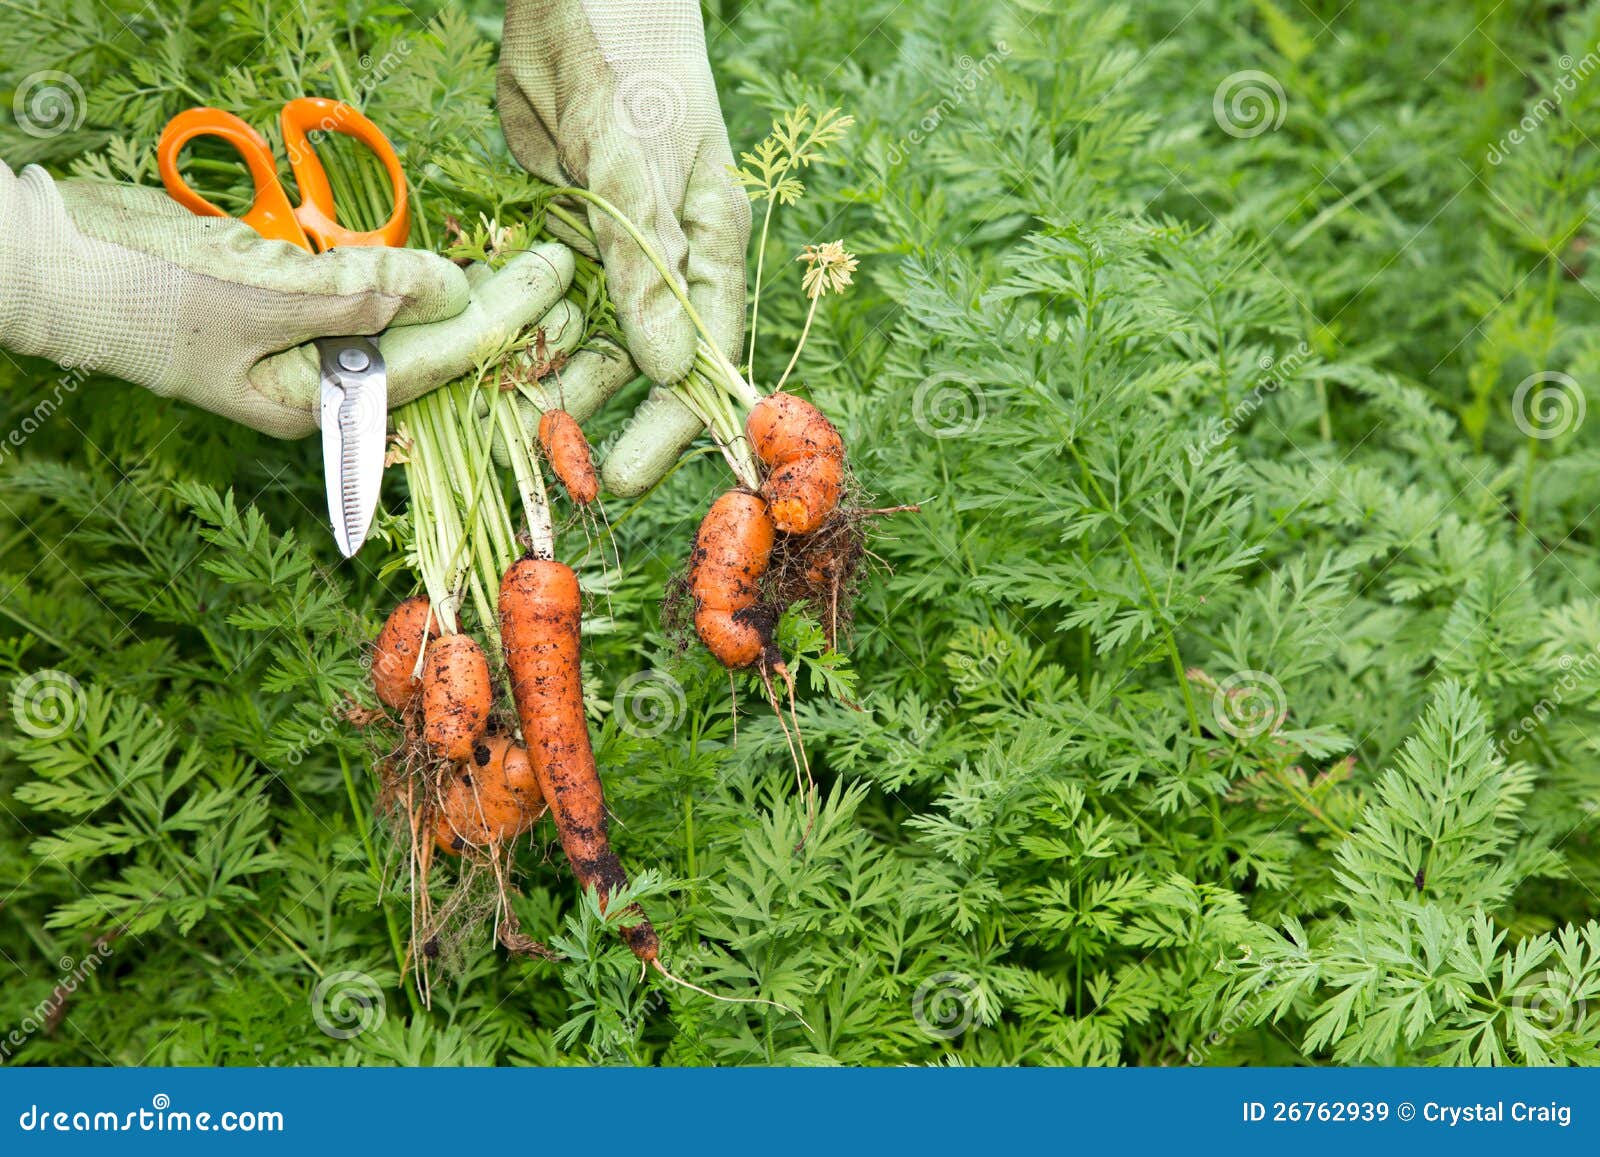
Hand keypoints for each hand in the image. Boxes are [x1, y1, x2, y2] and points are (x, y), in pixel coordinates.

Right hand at [0, 163, 578, 438]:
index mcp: (323, 403)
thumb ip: (361, 294)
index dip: (503, 317)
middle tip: (572, 278)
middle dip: (510, 323)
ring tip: (540, 277)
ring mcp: (314, 353)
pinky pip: (381, 306)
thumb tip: (450, 289)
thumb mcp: (261, 294)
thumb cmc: (146, 290)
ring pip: (419, 334)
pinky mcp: (298, 314)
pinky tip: (465, 271)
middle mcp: (329, 388)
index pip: (437, 359)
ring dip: (477, 305)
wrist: (56, 264)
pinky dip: (423, 287)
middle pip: (442, 359)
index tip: (556, 277)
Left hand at [498, 0, 750, 495]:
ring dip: (545, 379)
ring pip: (578, 335)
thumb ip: (645, 262)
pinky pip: (532, 297)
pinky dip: (509, 330)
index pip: (700, 353)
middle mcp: (659, 260)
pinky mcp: (552, 229)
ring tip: (504, 424)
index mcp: (704, 246)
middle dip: (597, 412)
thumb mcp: (637, 157)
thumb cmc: (629, 57)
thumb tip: (668, 371)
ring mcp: (603, 248)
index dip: (671, 423)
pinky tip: (476, 364)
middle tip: (552, 466)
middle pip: (637, 360)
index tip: (627, 475)